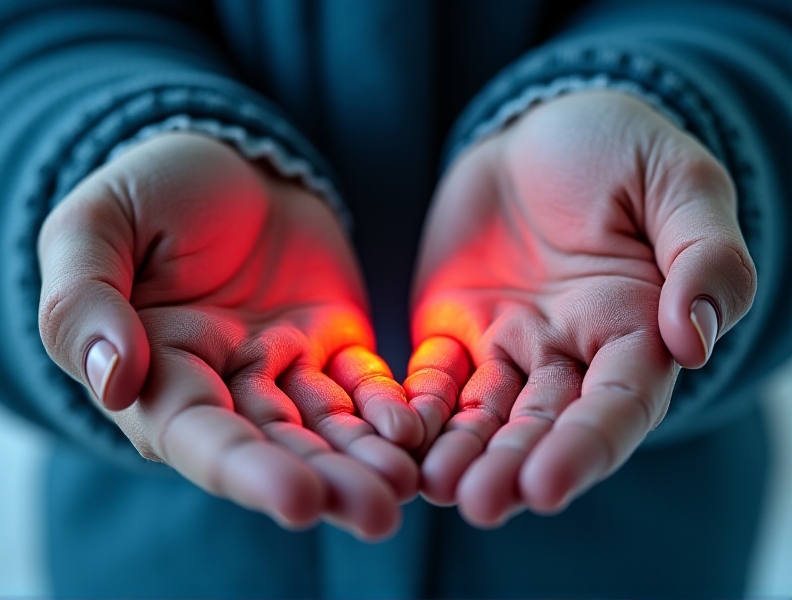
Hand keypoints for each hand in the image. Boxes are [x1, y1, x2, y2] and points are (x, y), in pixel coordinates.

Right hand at [37, 132, 422, 539]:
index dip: (246, 470)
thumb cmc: (154, 189)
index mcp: (155, 369)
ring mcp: (281, 368)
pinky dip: (387, 409)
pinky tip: (415, 429)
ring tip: (408, 485)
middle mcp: (221, 385)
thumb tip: (116, 382)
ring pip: (324, 426)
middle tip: (378, 513)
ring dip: (365, 459)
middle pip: (274, 445)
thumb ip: (85, 300)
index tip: (300, 501)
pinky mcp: (329, 345)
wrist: (231, 161)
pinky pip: (361, 385)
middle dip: (325, 481)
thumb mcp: (96, 225)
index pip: (199, 434)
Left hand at [405, 91, 755, 524]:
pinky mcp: (457, 329)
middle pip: (545, 422)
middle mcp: (573, 351)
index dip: (585, 446)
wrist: (535, 132)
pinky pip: (436, 376)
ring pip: (487, 412)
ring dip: (461, 451)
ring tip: (430, 488)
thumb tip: (694, 342)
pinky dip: (419, 407)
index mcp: (636, 326)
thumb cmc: (616, 148)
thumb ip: (703, 255)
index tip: (545, 487)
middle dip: (513, 465)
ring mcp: (510, 344)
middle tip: (479, 504)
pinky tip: (396, 435)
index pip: (618, 402)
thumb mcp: (678, 180)